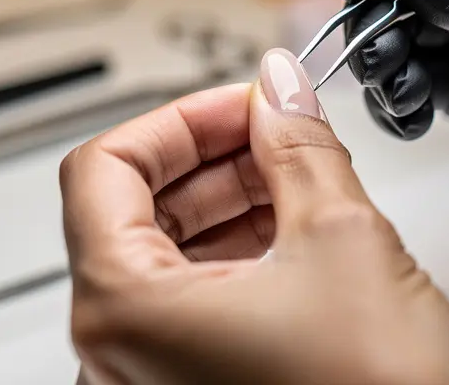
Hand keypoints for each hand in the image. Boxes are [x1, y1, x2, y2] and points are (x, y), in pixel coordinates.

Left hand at [59, 48, 448, 384]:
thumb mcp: (343, 241)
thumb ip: (299, 147)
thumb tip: (281, 91)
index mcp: (124, 313)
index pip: (105, 168)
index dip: (179, 120)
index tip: (239, 103)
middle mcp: (117, 359)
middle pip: (131, 212)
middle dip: (212, 159)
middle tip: (277, 130)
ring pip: (166, 260)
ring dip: (229, 205)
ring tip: (299, 180)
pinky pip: (192, 308)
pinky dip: (237, 260)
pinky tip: (295, 238)